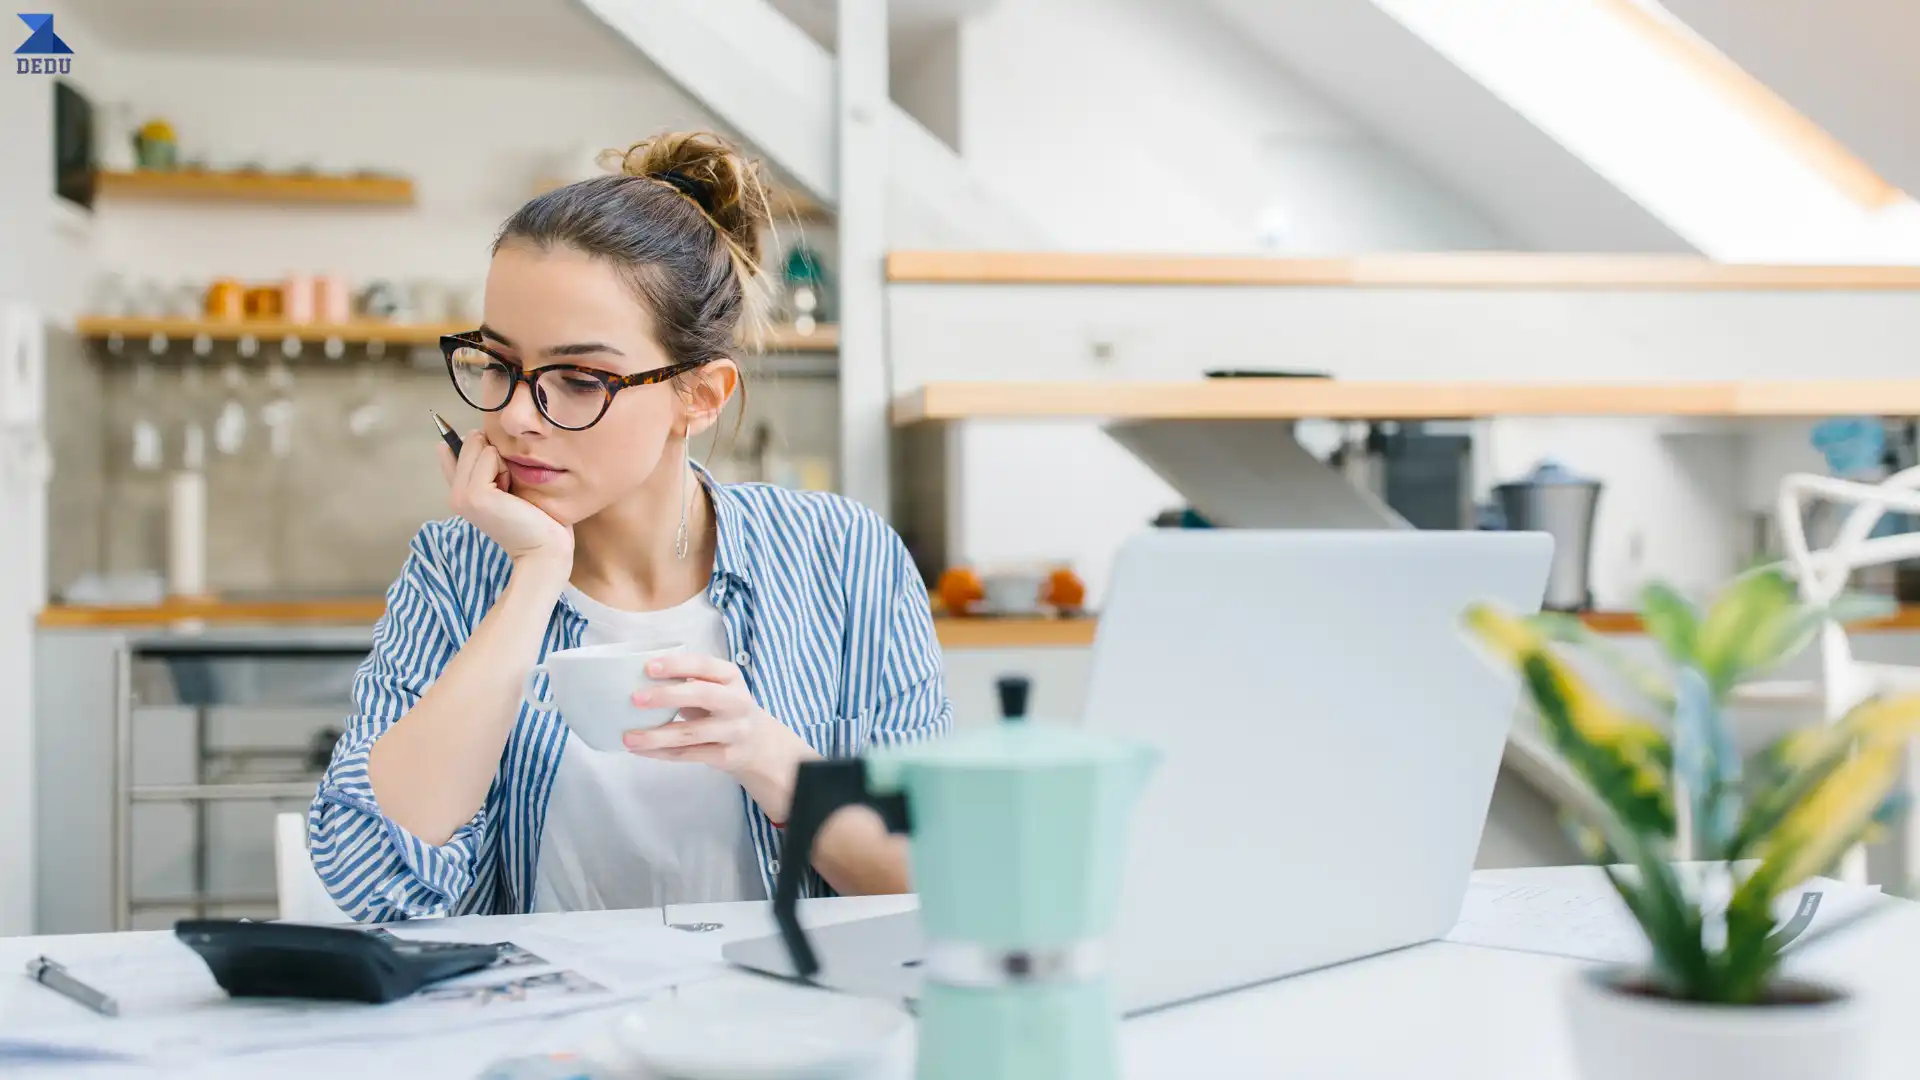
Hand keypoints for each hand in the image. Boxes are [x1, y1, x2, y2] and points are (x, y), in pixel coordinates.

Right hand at [439, 431, 572, 568]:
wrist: (544, 549)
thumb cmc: (536, 519)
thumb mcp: (508, 486)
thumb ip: (488, 466)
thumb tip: (472, 433)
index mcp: (461, 494)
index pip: (450, 456)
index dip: (463, 447)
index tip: (471, 453)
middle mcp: (455, 495)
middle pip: (470, 442)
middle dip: (495, 454)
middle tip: (509, 486)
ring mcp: (461, 496)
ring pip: (479, 446)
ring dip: (502, 461)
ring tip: (512, 491)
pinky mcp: (474, 495)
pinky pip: (488, 456)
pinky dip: (504, 467)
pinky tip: (512, 492)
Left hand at [623, 652, 818, 821]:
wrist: (759, 743)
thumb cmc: (724, 707)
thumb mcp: (716, 686)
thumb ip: (688, 680)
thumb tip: (634, 678)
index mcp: (730, 676)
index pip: (704, 664)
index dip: (676, 665)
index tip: (648, 667)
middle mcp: (736, 701)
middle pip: (702, 695)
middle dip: (667, 696)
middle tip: (635, 699)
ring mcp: (733, 730)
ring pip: (691, 733)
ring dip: (656, 736)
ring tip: (628, 737)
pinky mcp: (726, 756)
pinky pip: (689, 755)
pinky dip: (661, 753)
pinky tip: (640, 750)